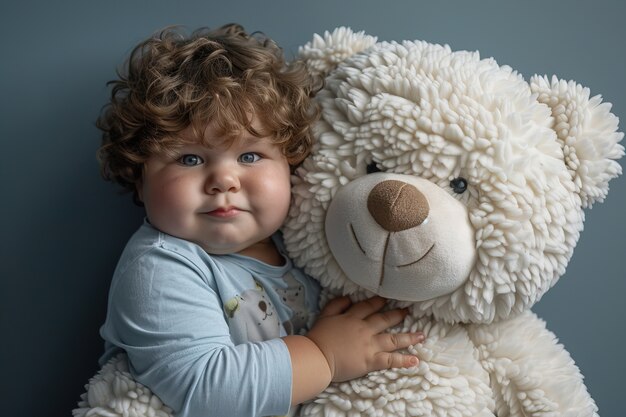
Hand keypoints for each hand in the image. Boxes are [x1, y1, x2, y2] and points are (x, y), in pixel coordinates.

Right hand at [306, 296, 423, 381]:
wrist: (317, 357)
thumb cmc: (318, 337)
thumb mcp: (325, 315)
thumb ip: (337, 304)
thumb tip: (349, 298)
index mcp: (353, 318)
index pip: (369, 307)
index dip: (379, 302)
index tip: (388, 299)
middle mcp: (365, 329)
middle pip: (385, 320)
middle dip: (398, 315)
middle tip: (408, 312)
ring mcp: (369, 345)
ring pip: (393, 339)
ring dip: (409, 337)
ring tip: (422, 335)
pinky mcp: (370, 361)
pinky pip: (390, 360)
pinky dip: (403, 361)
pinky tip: (415, 360)